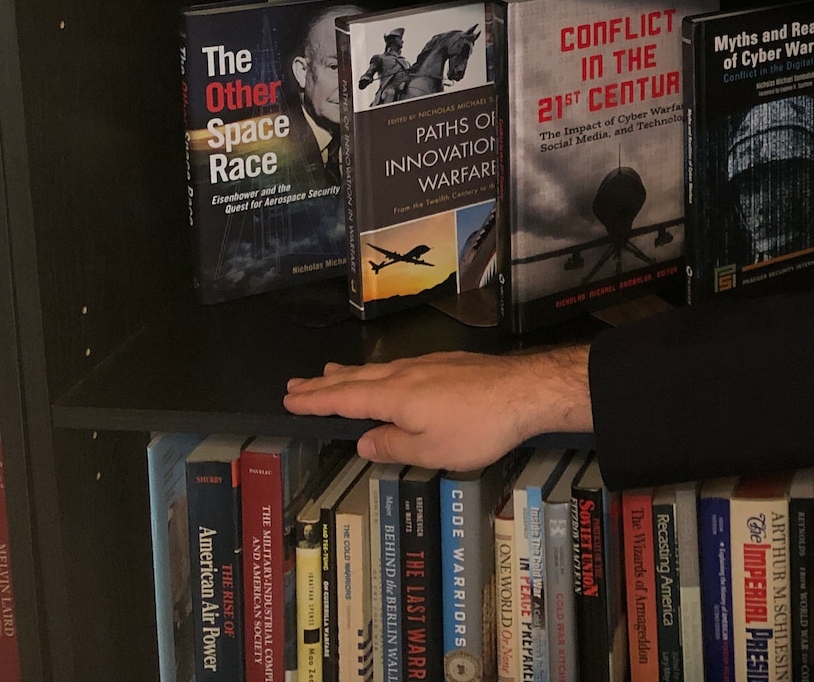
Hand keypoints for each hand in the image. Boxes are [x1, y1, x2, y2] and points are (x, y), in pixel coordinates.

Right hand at [282, 343, 592, 468]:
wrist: (524, 390)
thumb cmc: (477, 426)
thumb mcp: (430, 450)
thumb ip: (392, 445)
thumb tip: (362, 441)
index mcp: (394, 396)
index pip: (344, 399)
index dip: (315, 401)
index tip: (289, 399)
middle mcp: (405, 374)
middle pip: (356, 379)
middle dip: (323, 384)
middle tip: (295, 384)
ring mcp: (427, 365)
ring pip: (377, 369)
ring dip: (349, 373)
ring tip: (329, 374)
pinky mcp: (448, 363)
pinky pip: (399, 366)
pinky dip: (378, 371)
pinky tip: (384, 374)